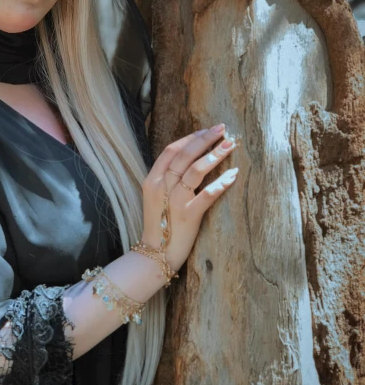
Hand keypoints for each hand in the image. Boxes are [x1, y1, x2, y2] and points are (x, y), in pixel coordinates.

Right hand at [140, 124, 238, 272]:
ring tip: (230, 146)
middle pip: (184, 155)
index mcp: (152, 180)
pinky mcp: (189, 216)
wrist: (154, 255)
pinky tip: (233, 175)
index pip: (171, 150)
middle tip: (222, 129)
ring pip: (195, 171)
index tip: (206, 131)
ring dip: (214, 156)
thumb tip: (190, 160)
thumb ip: (167, 180)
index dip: (190, 138)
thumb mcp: (156, 198)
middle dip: (204, 140)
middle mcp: (162, 187)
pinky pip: (207, 195)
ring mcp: (174, 201)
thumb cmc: (159, 225)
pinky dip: (221, 183)